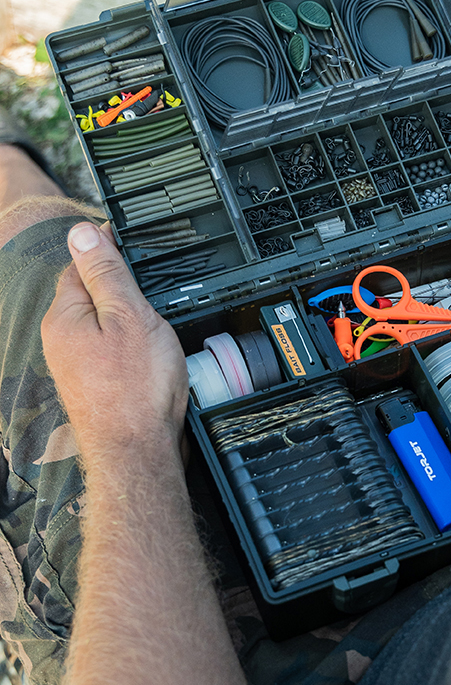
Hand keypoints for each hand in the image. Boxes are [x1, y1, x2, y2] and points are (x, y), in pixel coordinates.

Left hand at [41, 222, 187, 470]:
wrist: (137, 451)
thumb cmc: (137, 387)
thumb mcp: (129, 315)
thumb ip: (106, 273)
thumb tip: (82, 233)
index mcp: (64, 317)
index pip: (80, 266)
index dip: (109, 253)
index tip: (135, 248)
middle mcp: (61, 340)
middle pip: (89, 294)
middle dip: (119, 288)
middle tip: (153, 291)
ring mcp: (74, 364)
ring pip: (101, 323)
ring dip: (125, 318)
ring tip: (154, 325)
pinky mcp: (91, 383)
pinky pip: (108, 348)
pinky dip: (128, 343)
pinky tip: (147, 354)